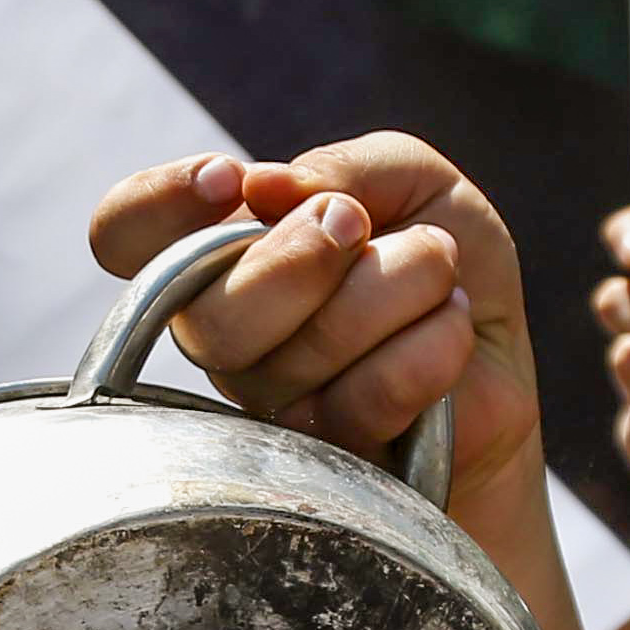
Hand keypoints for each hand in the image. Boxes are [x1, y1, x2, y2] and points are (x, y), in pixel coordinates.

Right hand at [85, 136, 539, 521]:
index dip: (156, 206)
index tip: (230, 181)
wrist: (503, 362)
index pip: (126, 235)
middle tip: (359, 227)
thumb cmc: (440, 263)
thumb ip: (344, 166)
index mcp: (222, 256)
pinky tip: (452, 329)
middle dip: (301, 257)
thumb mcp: (411, 180)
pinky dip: (432, 345)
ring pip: (296, 357)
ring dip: (398, 285)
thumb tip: (267, 188)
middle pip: (207, 316)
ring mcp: (270, 409)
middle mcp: (226, 336)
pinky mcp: (331, 463)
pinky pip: (362, 402)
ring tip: (440, 271)